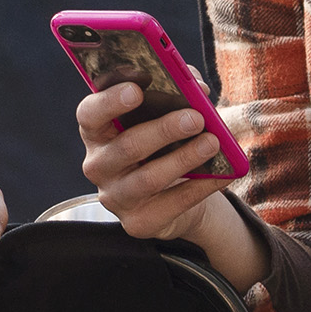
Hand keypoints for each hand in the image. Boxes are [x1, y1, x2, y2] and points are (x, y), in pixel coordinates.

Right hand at [74, 78, 267, 291]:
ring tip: (213, 143)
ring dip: (184, 158)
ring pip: (149, 178)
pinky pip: (171, 205)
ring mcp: (115, 197)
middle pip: (126, 146)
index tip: (136, 90)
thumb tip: (198, 88)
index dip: (110, 101)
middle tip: (196, 118)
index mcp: (98, 131)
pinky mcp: (138, 223)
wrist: (176, 193)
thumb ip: (180, 90)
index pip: (89, 113)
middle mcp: (98, 165)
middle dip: (164, 130)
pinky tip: (221, 174)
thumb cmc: (166, 143)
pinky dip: (199, 188)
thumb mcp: (169, 112)